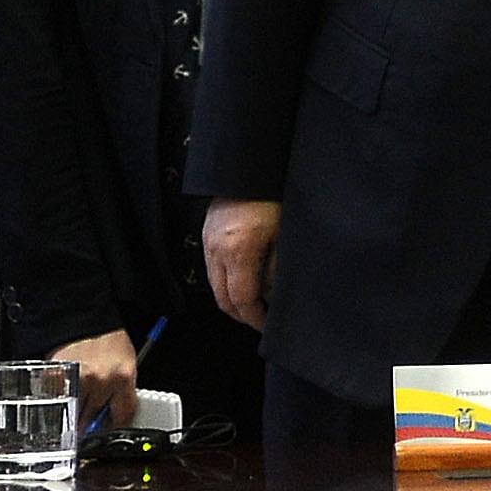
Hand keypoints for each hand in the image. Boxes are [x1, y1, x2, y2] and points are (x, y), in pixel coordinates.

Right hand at [54, 327, 139, 427]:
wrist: (83, 314)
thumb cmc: (106, 337)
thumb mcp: (126, 361)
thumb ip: (122, 389)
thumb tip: (113, 414)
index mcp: (123, 377)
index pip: (122, 415)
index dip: (114, 426)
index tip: (107, 429)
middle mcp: (101, 381)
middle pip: (93, 420)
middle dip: (89, 425)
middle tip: (86, 423)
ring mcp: (78, 380)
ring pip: (73, 415)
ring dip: (73, 415)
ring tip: (74, 406)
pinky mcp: (58, 377)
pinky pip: (56, 400)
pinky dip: (57, 401)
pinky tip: (62, 393)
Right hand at [202, 200, 280, 328]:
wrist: (251, 166)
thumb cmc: (271, 194)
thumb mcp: (283, 234)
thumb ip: (276, 268)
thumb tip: (272, 293)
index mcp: (238, 251)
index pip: (242, 299)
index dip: (254, 317)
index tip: (266, 324)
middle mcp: (217, 249)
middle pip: (222, 298)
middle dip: (240, 314)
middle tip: (259, 319)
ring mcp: (208, 241)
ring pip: (214, 285)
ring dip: (232, 298)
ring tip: (254, 301)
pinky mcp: (207, 233)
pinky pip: (212, 268)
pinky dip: (225, 280)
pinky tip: (244, 277)